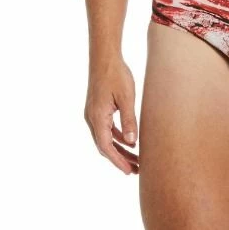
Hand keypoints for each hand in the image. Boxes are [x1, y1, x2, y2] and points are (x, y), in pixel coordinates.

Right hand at [84, 56, 139, 174]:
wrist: (104, 57)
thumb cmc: (116, 75)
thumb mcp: (127, 98)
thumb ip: (129, 120)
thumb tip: (132, 142)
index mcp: (97, 117)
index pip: (106, 147)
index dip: (118, 161)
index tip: (129, 171)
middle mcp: (92, 118)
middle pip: (105, 146)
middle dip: (120, 159)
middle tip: (136, 171)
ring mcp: (93, 114)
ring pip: (106, 139)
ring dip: (119, 150)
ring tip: (136, 160)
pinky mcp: (97, 109)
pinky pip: (106, 129)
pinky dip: (117, 138)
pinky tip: (130, 142)